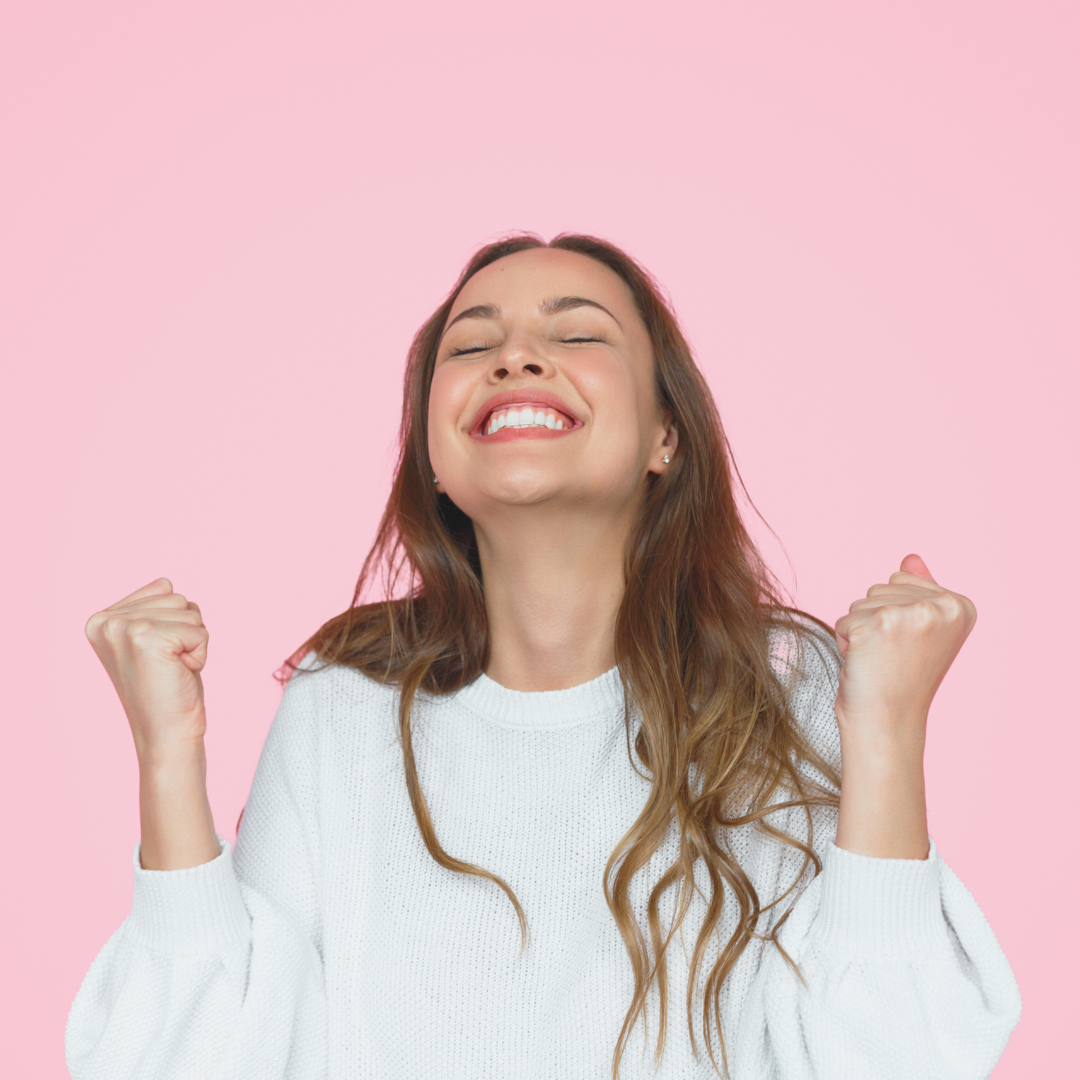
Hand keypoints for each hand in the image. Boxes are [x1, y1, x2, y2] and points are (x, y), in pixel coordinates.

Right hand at [85, 578, 209, 761]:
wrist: (166, 734)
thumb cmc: (167, 688)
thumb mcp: (152, 641)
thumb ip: (153, 609)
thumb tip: (166, 582)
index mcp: (100, 619)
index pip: (163, 588)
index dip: (174, 623)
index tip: (156, 656)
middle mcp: (105, 621)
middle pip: (177, 598)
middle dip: (185, 632)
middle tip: (167, 666)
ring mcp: (123, 628)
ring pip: (190, 611)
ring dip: (193, 642)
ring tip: (172, 669)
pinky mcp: (147, 638)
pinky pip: (200, 630)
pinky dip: (200, 653)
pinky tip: (180, 674)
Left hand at [834, 553, 976, 748]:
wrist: (887, 723)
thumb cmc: (901, 680)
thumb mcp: (920, 632)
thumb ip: (920, 590)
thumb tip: (911, 558)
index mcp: (961, 606)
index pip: (902, 579)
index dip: (895, 614)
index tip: (909, 646)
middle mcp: (942, 608)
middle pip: (879, 587)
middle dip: (875, 620)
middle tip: (891, 657)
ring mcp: (911, 615)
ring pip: (860, 602)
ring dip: (860, 632)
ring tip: (879, 661)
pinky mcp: (877, 625)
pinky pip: (844, 620)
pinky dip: (845, 642)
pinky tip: (864, 665)